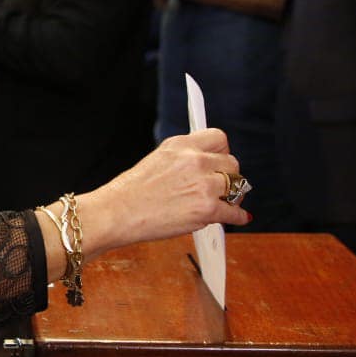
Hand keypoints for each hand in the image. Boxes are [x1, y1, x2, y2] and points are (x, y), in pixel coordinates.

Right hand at [74, 129, 251, 260]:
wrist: (118, 212)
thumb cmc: (131, 192)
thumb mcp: (157, 160)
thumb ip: (183, 159)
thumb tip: (204, 168)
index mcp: (181, 145)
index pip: (219, 139)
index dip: (221, 153)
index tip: (220, 162)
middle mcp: (194, 160)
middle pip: (232, 163)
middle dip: (228, 176)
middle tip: (221, 187)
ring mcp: (203, 184)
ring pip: (238, 186)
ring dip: (233, 196)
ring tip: (224, 203)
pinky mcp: (207, 209)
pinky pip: (235, 212)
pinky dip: (236, 217)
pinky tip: (233, 217)